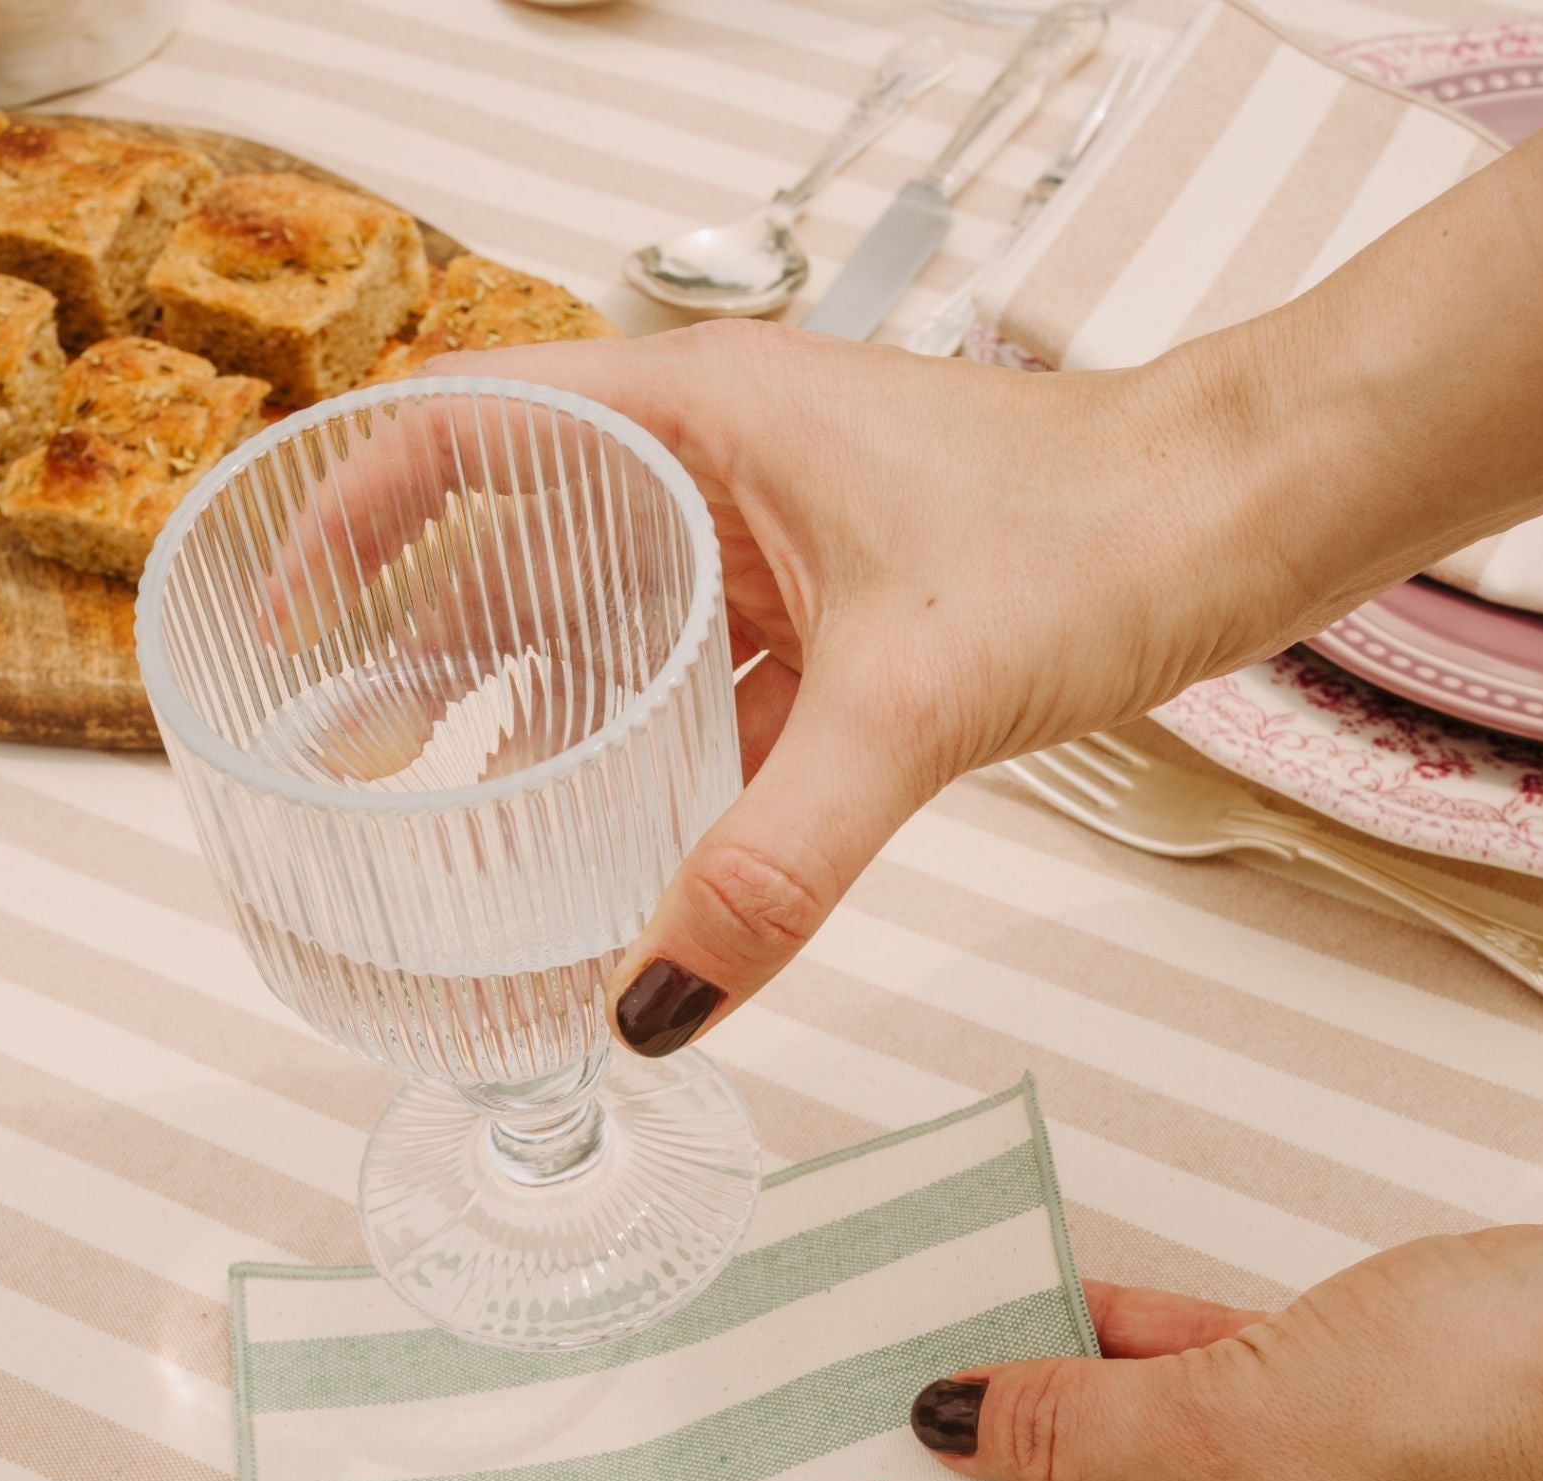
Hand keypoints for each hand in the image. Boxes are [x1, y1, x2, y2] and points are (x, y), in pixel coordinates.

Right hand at [432, 322, 1291, 1056]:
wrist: (1258, 509)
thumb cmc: (1108, 520)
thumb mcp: (913, 698)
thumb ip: (776, 860)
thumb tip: (655, 1003)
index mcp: (702, 414)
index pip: (467, 429)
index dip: (352, 512)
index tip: (284, 614)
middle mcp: (724, 464)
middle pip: (523, 543)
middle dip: (429, 644)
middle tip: (355, 754)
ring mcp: (780, 537)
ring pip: (617, 621)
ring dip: (540, 710)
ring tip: (464, 812)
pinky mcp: (838, 608)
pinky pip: (707, 679)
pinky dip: (654, 751)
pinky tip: (624, 831)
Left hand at [909, 1196, 1542, 1480]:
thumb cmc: (1475, 1420)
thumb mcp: (1223, 1421)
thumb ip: (1074, 1423)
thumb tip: (952, 1425)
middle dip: (1009, 1457)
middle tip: (890, 1402)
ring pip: (1142, 1450)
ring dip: (1064, 1385)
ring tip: (947, 1335)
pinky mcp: (1321, 1429)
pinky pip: (1195, 1394)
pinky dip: (1133, 1348)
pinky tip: (1045, 1299)